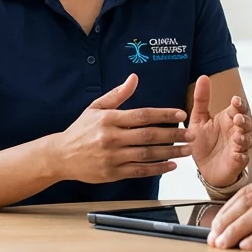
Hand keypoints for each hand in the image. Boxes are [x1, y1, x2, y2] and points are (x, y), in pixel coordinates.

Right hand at [50, 74, 191, 183]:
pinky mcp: (112, 173)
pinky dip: (156, 169)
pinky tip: (170, 166)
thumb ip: (117, 94)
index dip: (164, 114)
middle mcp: (111, 137)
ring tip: (187, 150)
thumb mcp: (96, 108)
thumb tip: (134, 78)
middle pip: (148, 135)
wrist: (60, 155)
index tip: (181, 114)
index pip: (142, 115)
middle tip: (191, 134)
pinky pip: (138, 171)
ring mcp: (112, 156)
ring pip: (146, 154)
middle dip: (173, 135)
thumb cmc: (80, 130)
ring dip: (169, 153)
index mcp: (109, 119)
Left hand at [187, 75, 251, 187]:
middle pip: (247, 122)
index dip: (240, 104)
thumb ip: (201, 100)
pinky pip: (243, 158)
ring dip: (244, 137)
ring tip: (238, 136)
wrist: (204, 168)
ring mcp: (238, 146)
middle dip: (244, 120)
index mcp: (228, 119)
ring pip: (247, 139)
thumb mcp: (198, 119)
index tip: (235, 101)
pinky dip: (242, 155)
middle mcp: (236, 131)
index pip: (239, 108)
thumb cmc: (203, 142)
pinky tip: (238, 153)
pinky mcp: (237, 161)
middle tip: (237, 119)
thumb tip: (203, 77)